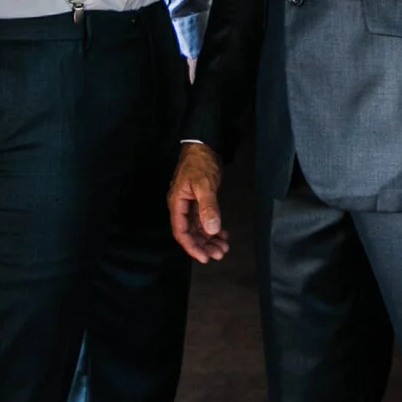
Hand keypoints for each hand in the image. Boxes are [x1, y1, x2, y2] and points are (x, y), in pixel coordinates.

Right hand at [167, 142, 228, 262]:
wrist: (203, 144)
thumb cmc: (200, 162)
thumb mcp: (205, 185)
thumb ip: (208, 208)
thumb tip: (211, 230)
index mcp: (177, 203)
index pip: (181, 232)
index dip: (192, 247)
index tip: (205, 257)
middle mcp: (181, 206)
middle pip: (190, 233)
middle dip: (204, 245)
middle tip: (219, 253)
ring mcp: (190, 204)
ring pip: (198, 228)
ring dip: (209, 238)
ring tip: (223, 247)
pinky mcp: (199, 200)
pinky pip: (204, 220)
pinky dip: (213, 228)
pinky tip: (222, 234)